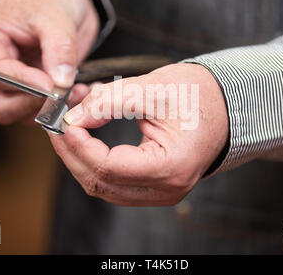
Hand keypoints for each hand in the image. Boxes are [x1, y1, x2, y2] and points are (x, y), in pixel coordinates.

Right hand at [0, 0, 97, 123]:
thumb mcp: (56, 16)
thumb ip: (59, 50)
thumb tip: (60, 83)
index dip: (24, 84)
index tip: (52, 85)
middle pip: (1, 105)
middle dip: (34, 105)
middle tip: (64, 95)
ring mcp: (11, 79)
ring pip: (21, 112)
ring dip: (50, 109)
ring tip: (78, 92)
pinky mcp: (31, 87)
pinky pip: (41, 108)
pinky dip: (59, 106)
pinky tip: (79, 93)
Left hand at [49, 63, 228, 205]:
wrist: (224, 107)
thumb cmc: (199, 96)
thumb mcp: (154, 89)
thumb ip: (110, 102)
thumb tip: (74, 117)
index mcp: (171, 167)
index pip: (109, 167)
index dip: (80, 146)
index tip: (64, 122)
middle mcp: (166, 189)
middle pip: (100, 183)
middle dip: (72, 153)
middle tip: (58, 124)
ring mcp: (160, 192)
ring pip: (103, 186)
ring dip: (81, 158)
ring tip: (71, 127)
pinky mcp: (154, 186)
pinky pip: (114, 182)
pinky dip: (95, 160)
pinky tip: (87, 137)